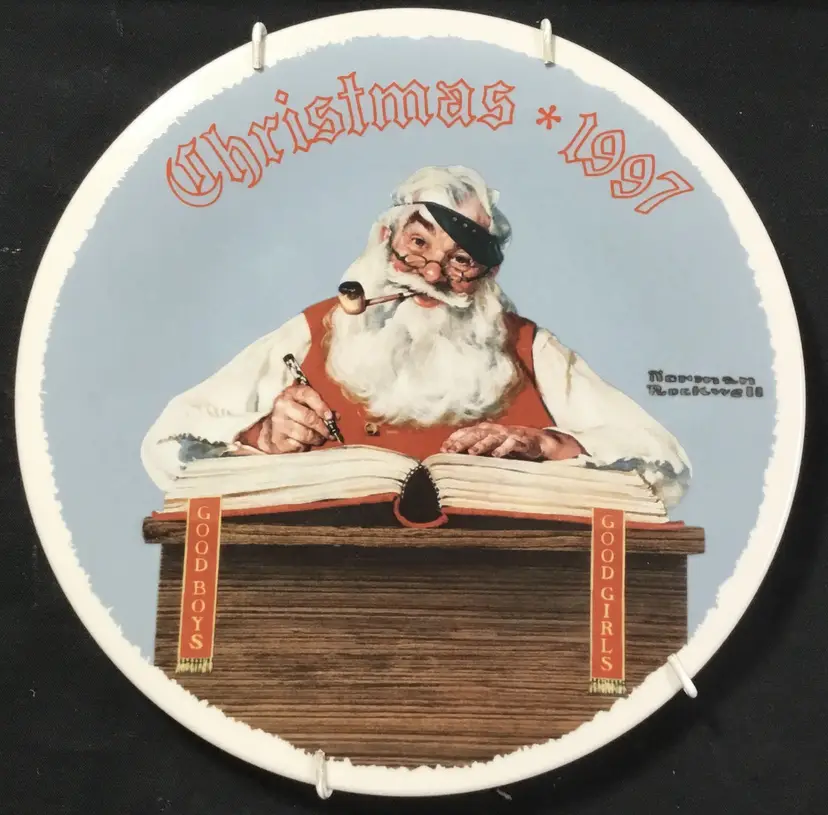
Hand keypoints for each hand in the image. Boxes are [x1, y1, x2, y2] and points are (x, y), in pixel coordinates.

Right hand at [238, 384, 335, 453]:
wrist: (273, 428)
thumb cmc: (296, 414)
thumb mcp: (307, 405)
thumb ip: (322, 408)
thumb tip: (336, 417)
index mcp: (292, 392)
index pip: (308, 395)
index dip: (322, 407)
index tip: (331, 417)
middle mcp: (282, 405)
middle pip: (308, 417)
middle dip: (323, 427)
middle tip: (329, 433)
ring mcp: (278, 423)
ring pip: (305, 434)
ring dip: (316, 439)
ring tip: (319, 439)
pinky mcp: (277, 439)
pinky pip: (297, 445)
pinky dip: (305, 446)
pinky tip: (305, 443)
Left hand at [440, 422, 582, 460]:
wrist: (542, 443)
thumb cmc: (513, 445)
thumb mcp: (493, 446)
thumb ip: (477, 448)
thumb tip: (454, 456)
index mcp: (488, 429)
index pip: (468, 431)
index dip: (455, 438)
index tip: (443, 448)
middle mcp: (498, 430)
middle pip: (477, 433)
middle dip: (463, 441)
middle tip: (450, 450)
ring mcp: (511, 434)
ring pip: (493, 437)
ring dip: (481, 444)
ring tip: (471, 452)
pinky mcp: (524, 441)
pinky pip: (513, 444)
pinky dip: (505, 448)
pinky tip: (497, 455)